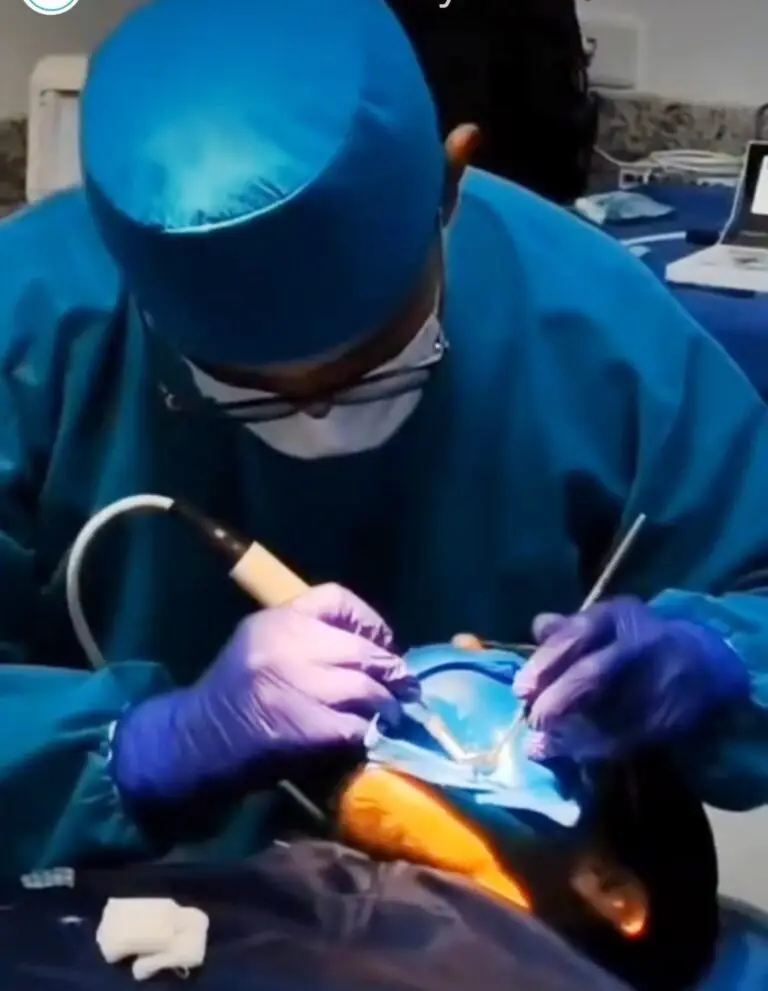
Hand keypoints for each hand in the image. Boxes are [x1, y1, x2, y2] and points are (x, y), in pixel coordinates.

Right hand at [112, 584, 418, 802]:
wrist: (195, 740)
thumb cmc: (234, 691)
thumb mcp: (261, 642)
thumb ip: (308, 634)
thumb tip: (369, 645)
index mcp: (277, 619)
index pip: (337, 599)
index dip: (370, 621)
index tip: (384, 642)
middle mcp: (289, 645)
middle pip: (362, 649)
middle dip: (391, 670)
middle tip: (404, 686)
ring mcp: (298, 686)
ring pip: (365, 689)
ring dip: (387, 704)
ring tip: (394, 713)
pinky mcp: (305, 726)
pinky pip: (356, 725)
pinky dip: (368, 731)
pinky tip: (370, 735)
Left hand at [513, 597, 747, 761]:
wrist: (705, 663)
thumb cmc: (636, 640)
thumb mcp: (606, 623)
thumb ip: (568, 630)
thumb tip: (537, 628)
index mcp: (619, 617)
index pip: (579, 634)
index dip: (547, 661)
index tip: (521, 689)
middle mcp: (642, 646)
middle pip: (595, 673)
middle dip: (559, 700)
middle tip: (532, 720)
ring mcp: (661, 684)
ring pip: (610, 714)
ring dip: (571, 733)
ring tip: (540, 746)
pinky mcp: (671, 719)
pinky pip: (628, 739)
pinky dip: (594, 750)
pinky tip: (568, 755)